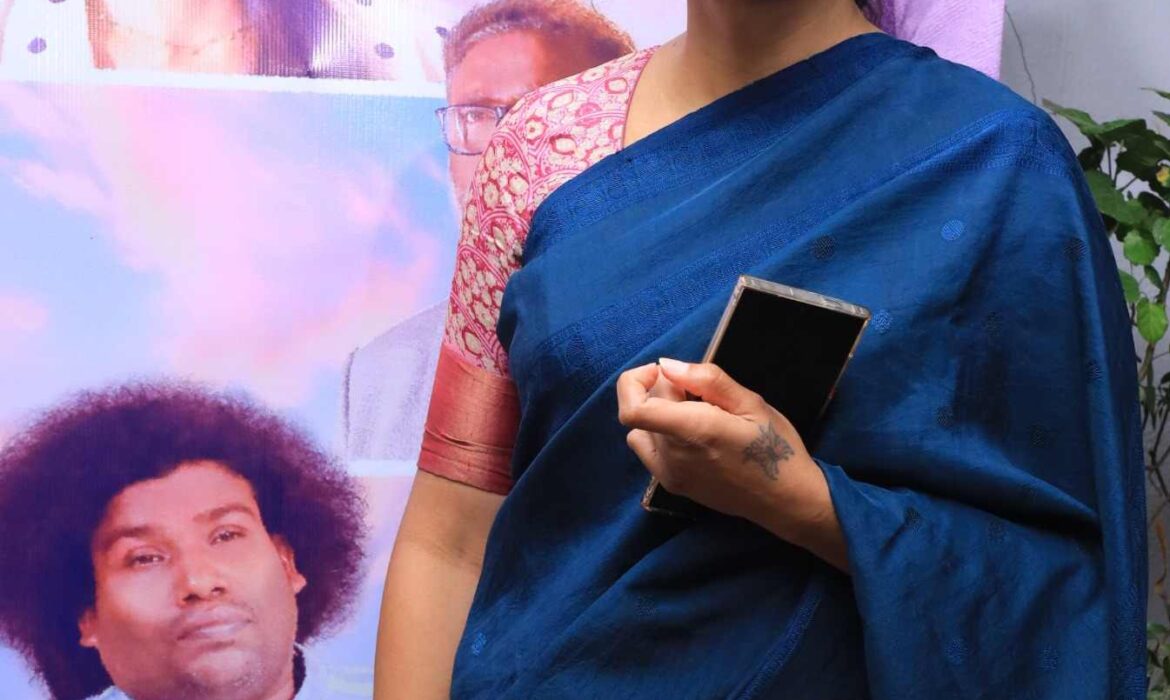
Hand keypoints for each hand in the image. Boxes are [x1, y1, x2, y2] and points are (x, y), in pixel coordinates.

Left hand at [616, 358, 847, 568]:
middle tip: (701, 394)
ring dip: (659, 412)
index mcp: (693, 430)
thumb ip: (707, 380)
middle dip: (663, 391)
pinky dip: (657, 433)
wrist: (785, 499)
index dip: (638, 380)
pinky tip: (688, 434)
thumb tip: (667, 365)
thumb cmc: (775, 447)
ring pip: (642, 428)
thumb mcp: (751, 402)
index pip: (633, 407)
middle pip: (644, 410)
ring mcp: (669, 474)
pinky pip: (646, 449)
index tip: (664, 372)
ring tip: (697, 414)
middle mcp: (673, 455)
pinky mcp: (672, 485)